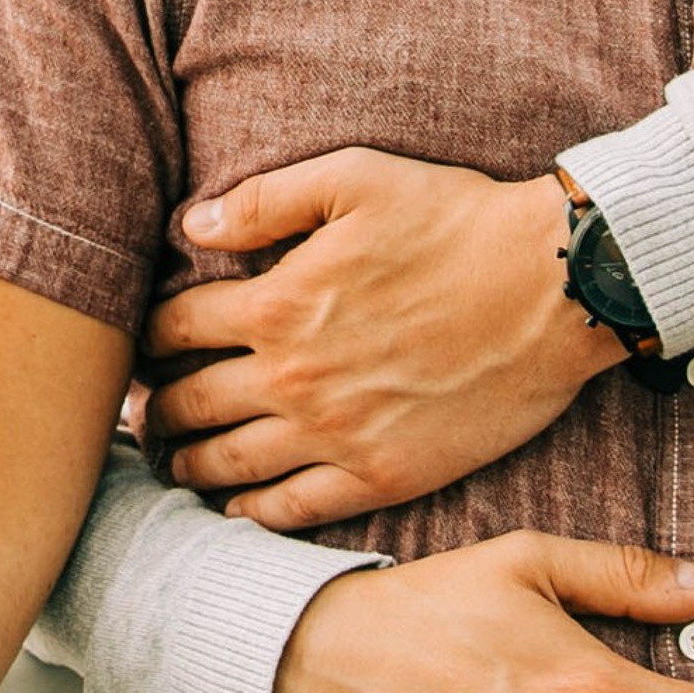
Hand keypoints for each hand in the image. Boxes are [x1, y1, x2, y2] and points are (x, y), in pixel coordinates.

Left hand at [142, 153, 611, 526]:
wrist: (555, 289)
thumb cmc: (457, 221)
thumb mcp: (353, 179)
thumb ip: (263, 202)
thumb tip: (191, 225)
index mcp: (279, 302)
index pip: (174, 327)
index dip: (145, 338)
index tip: (137, 347)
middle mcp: (294, 376)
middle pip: (190, 401)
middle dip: (153, 408)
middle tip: (137, 414)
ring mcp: (337, 433)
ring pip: (229, 462)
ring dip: (187, 463)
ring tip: (168, 461)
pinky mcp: (382, 475)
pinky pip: (295, 508)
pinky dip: (251, 513)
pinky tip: (233, 509)